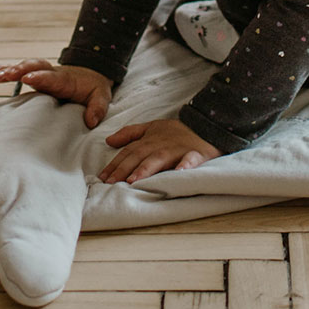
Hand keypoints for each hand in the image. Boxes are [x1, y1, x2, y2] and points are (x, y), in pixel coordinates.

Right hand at [0, 59, 112, 127]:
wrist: (92, 74)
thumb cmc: (95, 88)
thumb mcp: (102, 97)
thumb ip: (97, 108)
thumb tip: (90, 122)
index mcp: (67, 80)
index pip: (52, 77)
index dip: (40, 77)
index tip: (28, 78)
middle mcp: (52, 74)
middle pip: (36, 67)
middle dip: (21, 70)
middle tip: (6, 75)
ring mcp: (44, 74)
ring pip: (27, 67)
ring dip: (11, 69)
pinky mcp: (37, 77)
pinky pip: (22, 71)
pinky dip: (8, 69)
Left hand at [99, 118, 218, 183]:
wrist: (207, 124)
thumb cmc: (177, 131)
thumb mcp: (152, 127)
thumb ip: (130, 133)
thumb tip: (109, 140)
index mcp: (149, 140)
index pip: (128, 152)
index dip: (115, 164)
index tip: (102, 178)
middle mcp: (160, 145)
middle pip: (138, 156)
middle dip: (123, 169)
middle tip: (111, 183)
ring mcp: (177, 150)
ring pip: (159, 159)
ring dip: (146, 169)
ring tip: (133, 180)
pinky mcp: (196, 154)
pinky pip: (190, 160)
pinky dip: (185, 165)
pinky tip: (178, 173)